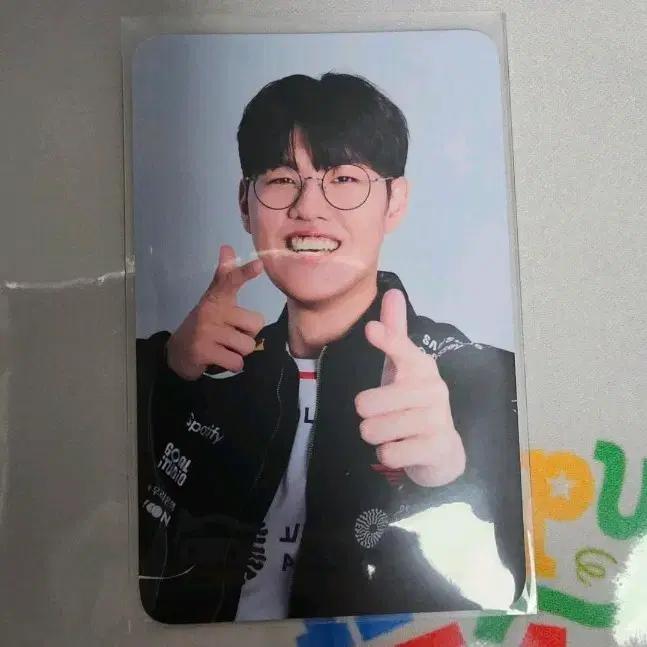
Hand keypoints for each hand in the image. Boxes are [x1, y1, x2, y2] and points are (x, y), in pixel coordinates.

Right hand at [166, 245, 264, 379]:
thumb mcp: (214, 301)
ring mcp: (206, 332)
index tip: (259, 264)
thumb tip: (227, 247)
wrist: (177, 354)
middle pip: (255, 325)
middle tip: (229, 336)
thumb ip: (226, 277)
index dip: (244, 273)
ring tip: (223, 348)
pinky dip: (232, 365)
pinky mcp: (204, 351)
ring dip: (239, 352)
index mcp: (216, 298)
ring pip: (247, 345)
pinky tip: (219, 360)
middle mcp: (211, 311)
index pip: (230, 281)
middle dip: (247, 335)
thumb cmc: (205, 326)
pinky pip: (237, 362)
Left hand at [355, 289, 465, 486]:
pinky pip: (388, 453)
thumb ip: (395, 334)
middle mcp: (433, 390)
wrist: (442, 449)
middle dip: (365, 414)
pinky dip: (386, 454)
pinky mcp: (435, 448)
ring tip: (391, 432)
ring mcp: (436, 420)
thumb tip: (393, 292)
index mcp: (421, 367)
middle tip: (381, 415)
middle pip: (367, 403)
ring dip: (374, 434)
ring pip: (373, 429)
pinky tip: (402, 448)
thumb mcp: (402, 369)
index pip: (403, 351)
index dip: (388, 341)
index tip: (371, 330)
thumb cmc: (413, 403)